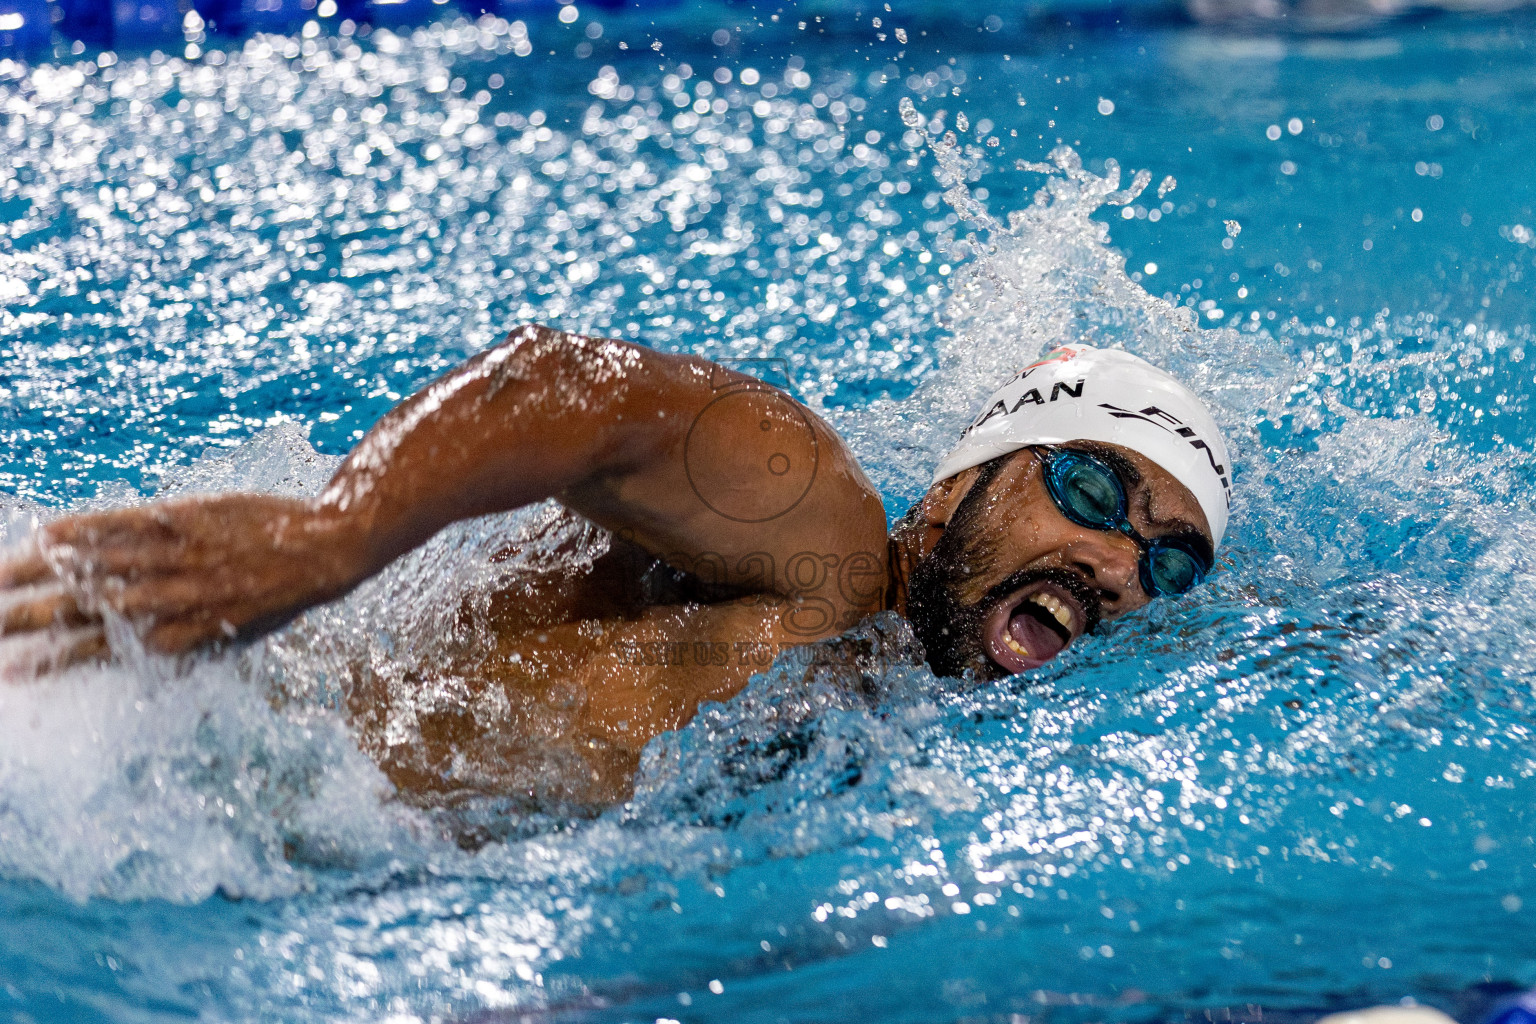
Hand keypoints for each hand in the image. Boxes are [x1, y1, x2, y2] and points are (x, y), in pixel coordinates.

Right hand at [0, 494, 366, 669]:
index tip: (7, 671)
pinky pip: (125, 526)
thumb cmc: (282, 597)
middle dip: (25, 623)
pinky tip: (47, 534)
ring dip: (37, 575)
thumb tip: (144, 654)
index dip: (47, 663)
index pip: (96, 655)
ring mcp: (175, 561)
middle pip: (81, 616)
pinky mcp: (186, 522)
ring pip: (93, 569)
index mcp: (177, 639)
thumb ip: (186, 643)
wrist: (329, 552)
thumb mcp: (235, 636)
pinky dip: (84, 531)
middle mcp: (168, 603)